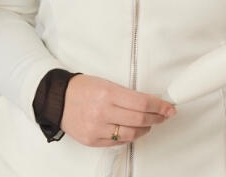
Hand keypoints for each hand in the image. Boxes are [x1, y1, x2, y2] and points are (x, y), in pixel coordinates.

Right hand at [60, 74, 175, 146]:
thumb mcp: (105, 83)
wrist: (56, 99)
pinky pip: (118, 142)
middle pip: (140, 119)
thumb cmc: (81, 88)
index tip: (169, 107)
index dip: (159, 106)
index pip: (141, 102)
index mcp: (107, 93)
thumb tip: (150, 102)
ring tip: (149, 124)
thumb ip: (126, 94)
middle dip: (157, 117)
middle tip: (164, 115)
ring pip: (131, 134)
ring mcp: (97, 128)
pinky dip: (129, 137)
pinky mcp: (92, 140)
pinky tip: (132, 130)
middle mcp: (102, 112)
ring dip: (145, 129)